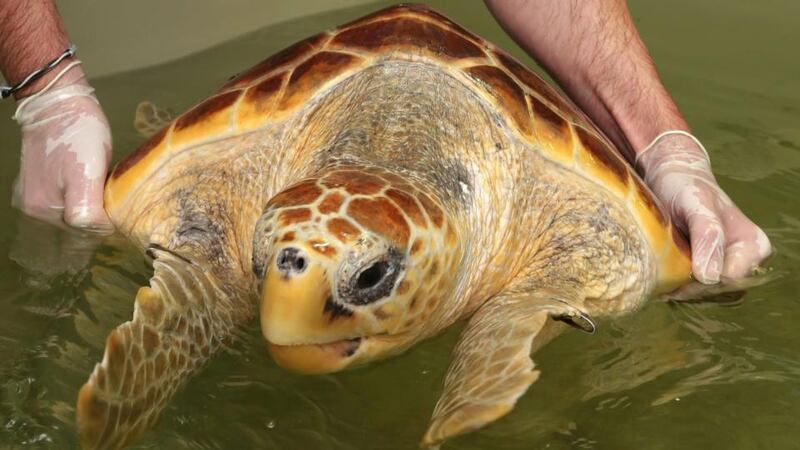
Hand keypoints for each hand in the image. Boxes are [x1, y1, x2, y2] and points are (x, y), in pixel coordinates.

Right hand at [12, 62, 112, 230]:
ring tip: (102, 185)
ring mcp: (33, 196)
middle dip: (99, 214)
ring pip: (73, 214)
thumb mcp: (88, 172)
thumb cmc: (78, 132)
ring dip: (91, 206)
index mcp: (44, 208)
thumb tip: (98, 230)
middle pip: (78, 226)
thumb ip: (86, 209)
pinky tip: (91, 183)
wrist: (58, 101)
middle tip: (114, 192)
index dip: (109, 221)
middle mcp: (34, 208)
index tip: (122, 205)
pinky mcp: (39, 184)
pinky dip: (81, 198)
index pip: (87, 231)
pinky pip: (66, 202)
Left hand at [637, 132, 771, 283]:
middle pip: (717, 291)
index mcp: (752, 244)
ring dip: (680, 289)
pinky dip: (676, 287)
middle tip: (661, 277)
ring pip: (705, 295)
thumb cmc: (686, 187)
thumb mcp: (696, 204)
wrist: (671, 179)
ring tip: (659, 275)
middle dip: (689, 288)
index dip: (700, 281)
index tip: (674, 272)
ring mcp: (725, 267)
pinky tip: (661, 278)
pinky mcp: (707, 270)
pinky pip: (694, 291)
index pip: (729, 280)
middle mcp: (744, 260)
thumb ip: (707, 234)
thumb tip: (711, 277)